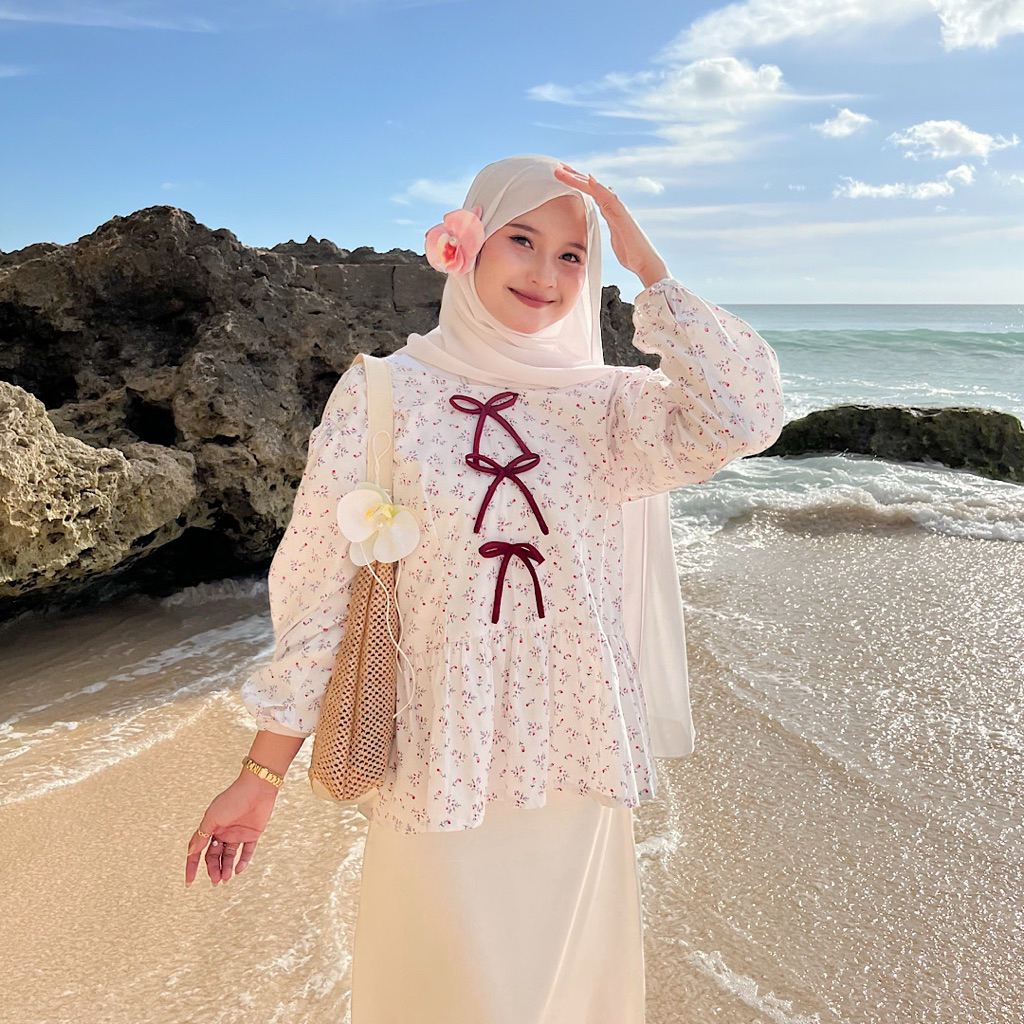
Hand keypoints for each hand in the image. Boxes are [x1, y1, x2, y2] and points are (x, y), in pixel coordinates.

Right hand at [185, 771, 278, 886]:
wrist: (257, 788)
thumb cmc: (232, 799)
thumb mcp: (212, 817)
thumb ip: (202, 835)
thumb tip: (190, 853)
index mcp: (211, 827)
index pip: (198, 850)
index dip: (192, 865)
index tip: (190, 881)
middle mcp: (223, 831)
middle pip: (214, 856)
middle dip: (213, 869)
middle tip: (215, 881)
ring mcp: (238, 833)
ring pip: (229, 856)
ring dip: (226, 867)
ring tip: (225, 878)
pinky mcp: (253, 834)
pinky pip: (247, 851)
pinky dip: (243, 861)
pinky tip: (238, 870)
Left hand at [553, 163, 669, 288]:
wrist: (645, 262)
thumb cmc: (630, 252)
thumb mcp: (612, 237)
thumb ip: (606, 225)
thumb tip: (600, 220)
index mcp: (609, 211)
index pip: (590, 193)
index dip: (576, 183)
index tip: (561, 176)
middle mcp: (614, 206)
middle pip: (591, 187)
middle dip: (574, 176)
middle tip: (557, 167)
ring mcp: (619, 210)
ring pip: (597, 189)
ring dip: (580, 179)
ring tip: (565, 170)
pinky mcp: (623, 216)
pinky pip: (609, 199)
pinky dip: (599, 189)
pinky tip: (589, 180)